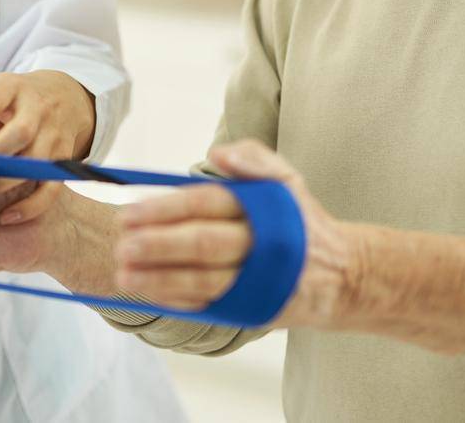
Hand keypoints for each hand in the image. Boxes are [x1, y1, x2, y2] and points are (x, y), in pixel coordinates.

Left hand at [0, 70, 96, 224]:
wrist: (62, 99)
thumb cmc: (8, 107)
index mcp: (8, 89)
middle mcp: (36, 109)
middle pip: (18, 134)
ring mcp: (54, 134)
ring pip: (36, 162)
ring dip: (5, 180)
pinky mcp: (66, 160)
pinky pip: (53, 187)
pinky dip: (32, 205)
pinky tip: (8, 217)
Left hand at [113, 140, 358, 327]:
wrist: (343, 276)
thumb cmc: (301, 221)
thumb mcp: (288, 180)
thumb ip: (253, 159)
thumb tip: (217, 155)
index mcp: (263, 208)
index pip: (206, 204)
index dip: (165, 208)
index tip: (129, 212)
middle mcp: (261, 245)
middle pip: (202, 244)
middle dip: (156, 245)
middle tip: (120, 245)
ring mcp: (257, 281)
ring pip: (203, 281)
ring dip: (159, 279)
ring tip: (124, 275)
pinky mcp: (252, 309)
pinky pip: (210, 305)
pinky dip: (177, 301)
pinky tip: (149, 295)